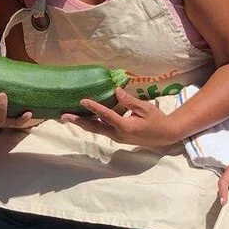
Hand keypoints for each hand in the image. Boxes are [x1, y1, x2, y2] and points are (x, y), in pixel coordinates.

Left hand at [61, 88, 177, 147]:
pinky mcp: (118, 136)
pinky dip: (93, 123)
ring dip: (84, 123)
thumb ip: (130, 101)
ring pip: (97, 129)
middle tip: (63, 116)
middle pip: (95, 127)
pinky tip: (86, 116)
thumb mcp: (145, 108)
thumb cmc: (157, 120)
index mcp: (126, 126)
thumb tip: (116, 91)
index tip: (82, 100)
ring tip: (70, 116)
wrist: (165, 136)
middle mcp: (118, 134)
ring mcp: (117, 137)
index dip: (94, 107)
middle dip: (79, 121)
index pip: (106, 116)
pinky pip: (103, 129)